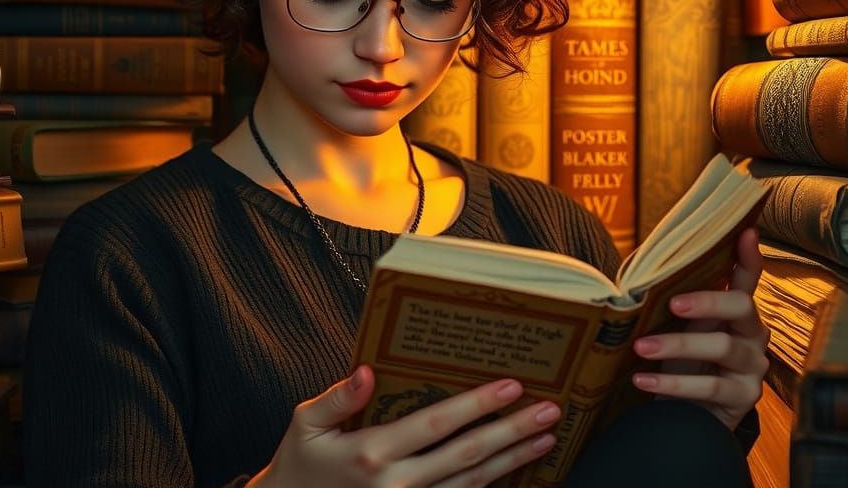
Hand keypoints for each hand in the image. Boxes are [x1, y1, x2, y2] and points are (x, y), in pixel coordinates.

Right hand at [247, 366, 560, 487]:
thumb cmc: (299, 463)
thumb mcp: (305, 423)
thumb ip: (337, 398)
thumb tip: (366, 370)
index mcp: (371, 453)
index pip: (435, 424)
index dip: (476, 406)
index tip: (511, 386)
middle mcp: (396, 485)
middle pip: (466, 456)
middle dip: (510, 431)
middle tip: (548, 411)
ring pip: (471, 484)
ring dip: (512, 461)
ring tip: (544, 438)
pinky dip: (492, 487)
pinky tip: (518, 470)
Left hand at [630, 227, 770, 430]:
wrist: (686, 414)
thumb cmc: (681, 361)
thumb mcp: (677, 328)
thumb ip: (675, 301)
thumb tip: (644, 270)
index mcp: (736, 312)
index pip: (748, 279)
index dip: (749, 257)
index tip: (747, 232)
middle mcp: (753, 334)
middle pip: (742, 307)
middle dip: (708, 301)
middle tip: (671, 303)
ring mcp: (753, 366)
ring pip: (723, 347)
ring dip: (677, 345)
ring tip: (640, 347)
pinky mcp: (744, 397)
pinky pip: (710, 386)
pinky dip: (672, 384)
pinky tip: (642, 380)